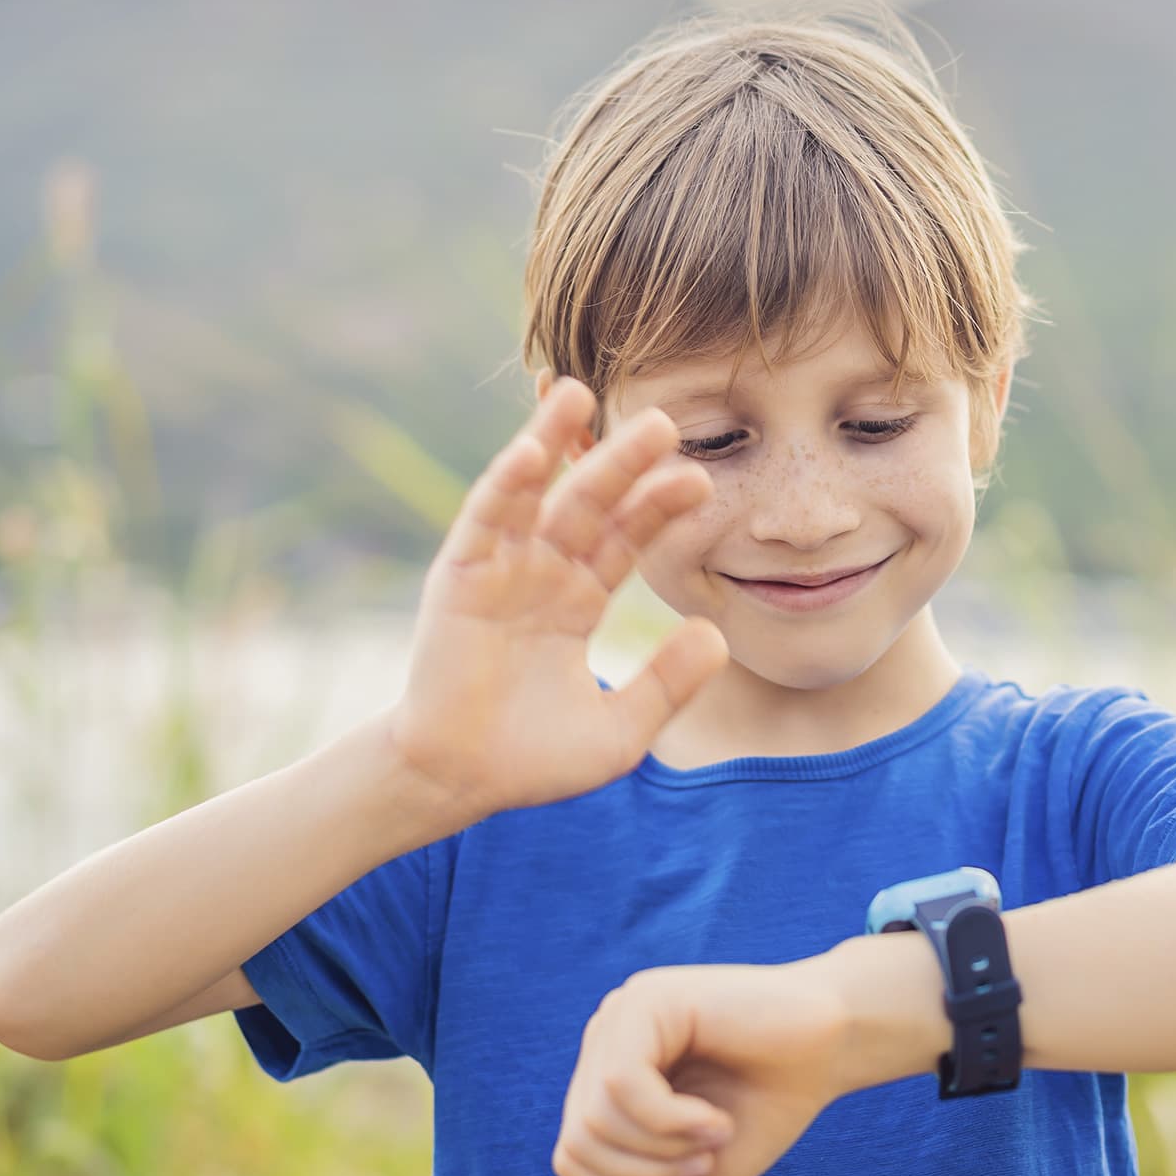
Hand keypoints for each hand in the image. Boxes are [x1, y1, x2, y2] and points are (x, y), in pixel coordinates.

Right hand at [387, 375, 727, 819]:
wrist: (457, 783)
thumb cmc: (532, 760)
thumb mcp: (618, 730)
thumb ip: (667, 684)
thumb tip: (719, 634)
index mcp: (578, 600)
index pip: (627, 540)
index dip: (659, 508)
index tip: (701, 481)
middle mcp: (541, 573)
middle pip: (590, 503)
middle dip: (623, 462)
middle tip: (662, 421)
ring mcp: (498, 569)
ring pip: (534, 493)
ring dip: (554, 443)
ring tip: (581, 392)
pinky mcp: (458, 576)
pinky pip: (485, 520)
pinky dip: (505, 484)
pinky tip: (532, 449)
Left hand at [552, 962, 852, 1175]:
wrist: (834, 1044)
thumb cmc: (769, 1103)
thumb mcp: (696, 1171)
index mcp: (608, 1079)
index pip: (573, 1157)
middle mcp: (606, 1042)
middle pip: (577, 1142)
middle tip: (701, 1170)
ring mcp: (624, 1015)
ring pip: (596, 1116)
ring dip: (662, 1152)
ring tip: (715, 1140)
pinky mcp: (650, 999)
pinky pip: (624, 1084)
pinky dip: (673, 1122)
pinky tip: (716, 1121)